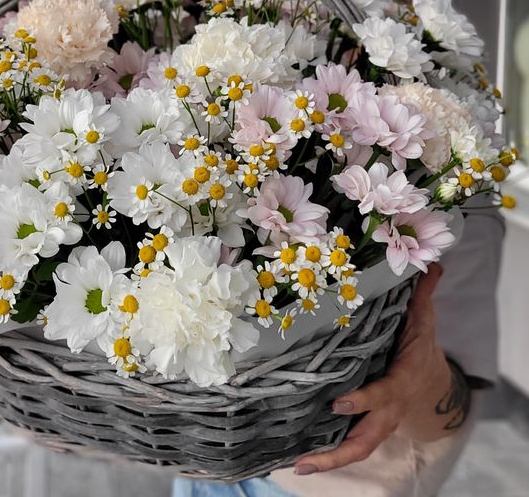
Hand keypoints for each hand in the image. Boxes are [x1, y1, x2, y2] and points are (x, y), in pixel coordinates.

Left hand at [293, 264, 469, 475]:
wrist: (431, 380)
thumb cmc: (418, 345)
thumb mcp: (423, 319)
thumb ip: (421, 294)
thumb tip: (429, 261)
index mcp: (402, 381)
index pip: (383, 394)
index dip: (363, 401)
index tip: (338, 402)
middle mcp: (389, 408)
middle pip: (367, 438)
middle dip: (340, 451)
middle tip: (307, 459)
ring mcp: (377, 422)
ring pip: (356, 448)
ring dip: (329, 460)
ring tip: (298, 466)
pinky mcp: (365, 425)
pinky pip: (348, 445)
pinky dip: (327, 456)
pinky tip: (297, 459)